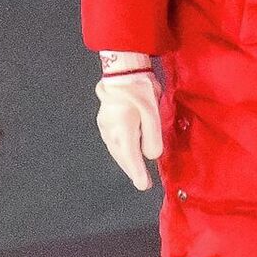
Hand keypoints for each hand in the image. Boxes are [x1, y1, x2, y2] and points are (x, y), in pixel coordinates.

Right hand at [95, 53, 161, 190]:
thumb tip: (151, 155)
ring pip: (114, 149)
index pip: (130, 156)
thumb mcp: (153, 113)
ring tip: (135, 170)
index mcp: (123, 129)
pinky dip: (119, 150)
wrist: (122, 71)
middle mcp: (110, 129)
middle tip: (142, 181)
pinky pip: (111, 141)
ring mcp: (104, 124)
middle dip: (131, 169)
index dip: (137, 172)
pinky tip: (125, 152)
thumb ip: (153, 137)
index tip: (143, 185)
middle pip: (120, 155)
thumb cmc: (139, 89)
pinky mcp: (103, 120)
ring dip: (124, 160)